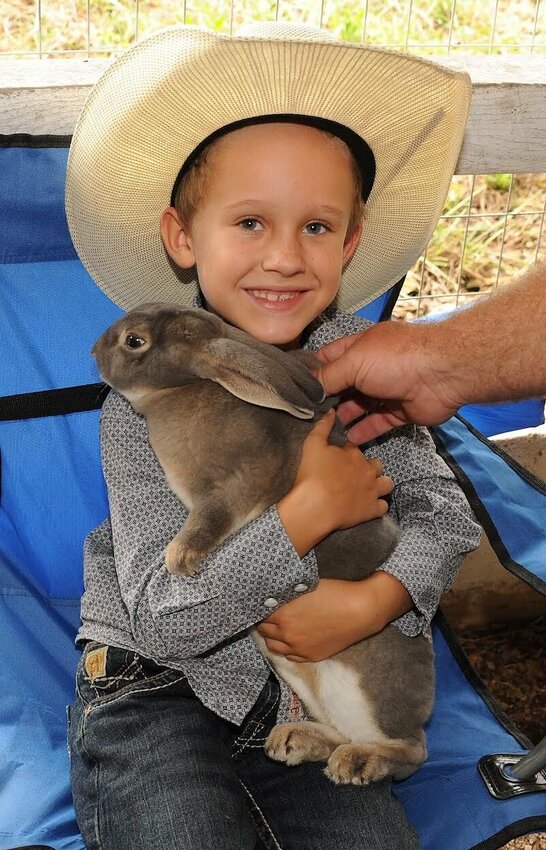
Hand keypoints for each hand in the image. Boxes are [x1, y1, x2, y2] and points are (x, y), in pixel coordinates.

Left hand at [256, 573, 411, 661]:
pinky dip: (285, 648)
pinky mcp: (310, 656)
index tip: (260, 602)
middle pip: (263, 630)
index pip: (259, 613)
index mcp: (282, 613)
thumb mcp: (305, 586)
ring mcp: (298, 647)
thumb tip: (270, 597)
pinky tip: (289, 639)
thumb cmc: (335, 592)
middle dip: (263, 621)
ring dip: (271, 637)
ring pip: (273, 646)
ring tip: (276, 627)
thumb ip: (284, 594)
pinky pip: (289, 656)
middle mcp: (286, 633)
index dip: (259, 607)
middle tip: (267, 613)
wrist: (360, 611)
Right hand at [277, 411, 392, 555]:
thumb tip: (331, 410)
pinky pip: (383, 506)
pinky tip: (368, 506)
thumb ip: (322, 426)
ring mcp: (373, 490)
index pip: (356, 448)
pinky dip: (377, 506)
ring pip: (387, 484)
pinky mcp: (372, 510)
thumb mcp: (312, 444)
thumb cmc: (311, 474)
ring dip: (380, 484)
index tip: (339, 458)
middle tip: (354, 474)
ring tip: (367, 488)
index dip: (347, 452)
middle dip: (369, 467)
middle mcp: (368, 469)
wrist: (314, 507)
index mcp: (354, 453)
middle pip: (376, 465)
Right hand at [314, 323, 461, 441]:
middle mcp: (372, 368)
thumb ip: (328, 376)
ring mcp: (386, 390)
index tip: (293, 389)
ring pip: (358, 407)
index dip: (312, 372)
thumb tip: (308, 388)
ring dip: (342, 418)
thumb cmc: (396, 360)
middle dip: (325, 399)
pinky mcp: (399, 411)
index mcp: (359, 347)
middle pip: (342, 385)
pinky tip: (347, 441)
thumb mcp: (354, 362)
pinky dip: (363, 432)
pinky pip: (377, 423)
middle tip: (303, 417)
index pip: (328, 358)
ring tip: (323, 433)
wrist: (442, 375)